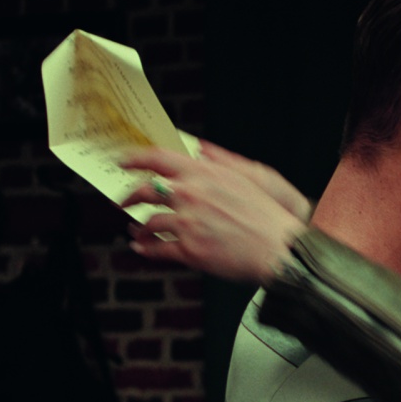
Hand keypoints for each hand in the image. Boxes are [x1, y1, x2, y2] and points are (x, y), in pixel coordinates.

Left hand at [121, 146, 306, 283]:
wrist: (279, 248)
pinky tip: (144, 250)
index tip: (121, 162)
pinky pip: (157, 249)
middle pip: (144, 190)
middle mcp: (191, 194)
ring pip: (148, 223)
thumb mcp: (248, 177)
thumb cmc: (268, 216)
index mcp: (204, 174)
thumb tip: (199, 151)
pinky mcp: (188, 249)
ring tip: (138, 232)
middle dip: (129, 197)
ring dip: (139, 228)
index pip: (158, 158)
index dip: (134, 158)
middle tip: (125, 202)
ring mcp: (187, 223)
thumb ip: (219, 162)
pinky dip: (146, 250)